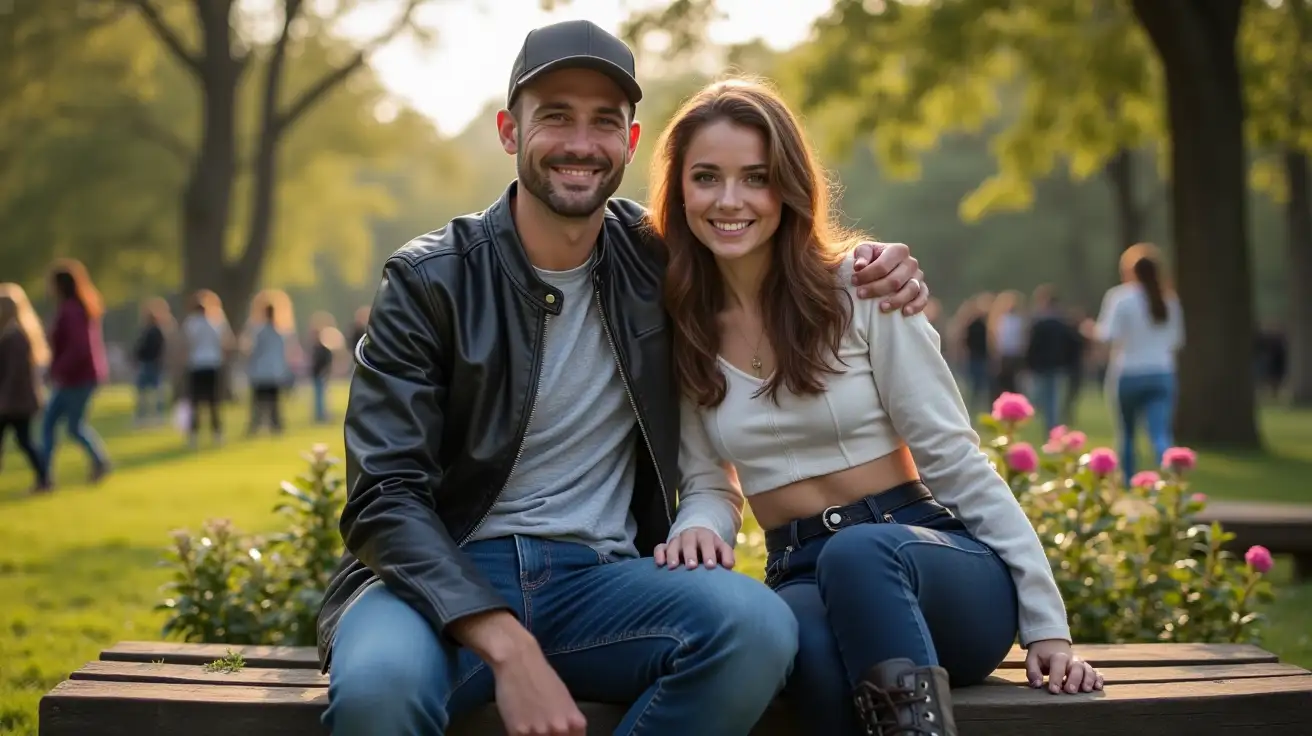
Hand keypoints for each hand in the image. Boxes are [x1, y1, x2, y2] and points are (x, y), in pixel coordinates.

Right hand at [448, 611, 586, 734]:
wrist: (519, 662)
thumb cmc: (543, 677)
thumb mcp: (565, 701)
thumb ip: (568, 723)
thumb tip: (567, 735)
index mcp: (575, 723)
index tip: (558, 734)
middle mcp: (560, 730)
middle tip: (541, 725)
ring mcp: (539, 733)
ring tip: (530, 722)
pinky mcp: (518, 732)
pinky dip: (520, 734)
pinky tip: (519, 721)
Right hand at [654, 527, 734, 569]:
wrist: (697, 538)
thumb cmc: (711, 549)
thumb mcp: (721, 549)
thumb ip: (727, 556)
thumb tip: (729, 566)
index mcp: (705, 536)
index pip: (707, 542)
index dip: (709, 553)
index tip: (711, 566)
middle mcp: (690, 536)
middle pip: (689, 542)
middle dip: (690, 554)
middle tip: (691, 567)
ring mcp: (677, 541)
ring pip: (673, 544)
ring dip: (672, 555)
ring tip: (673, 567)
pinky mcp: (666, 546)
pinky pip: (660, 548)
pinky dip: (659, 554)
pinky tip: (660, 564)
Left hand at [850, 242, 927, 315]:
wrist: (881, 267)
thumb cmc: (871, 258)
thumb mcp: (864, 251)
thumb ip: (862, 254)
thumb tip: (859, 266)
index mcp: (898, 250)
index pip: (883, 265)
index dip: (867, 275)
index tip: (853, 281)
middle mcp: (911, 262)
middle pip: (895, 280)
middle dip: (876, 289)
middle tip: (861, 295)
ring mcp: (918, 277)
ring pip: (911, 290)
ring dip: (896, 300)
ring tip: (881, 308)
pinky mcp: (922, 289)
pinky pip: (923, 298)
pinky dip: (916, 305)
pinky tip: (905, 312)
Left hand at [1025, 639, 1103, 693]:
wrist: (1052, 644)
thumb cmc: (1041, 656)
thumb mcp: (1032, 660)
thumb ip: (1033, 671)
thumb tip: (1036, 685)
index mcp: (1057, 656)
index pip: (1058, 665)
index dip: (1056, 677)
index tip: (1054, 690)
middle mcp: (1072, 659)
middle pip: (1076, 667)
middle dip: (1074, 679)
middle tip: (1070, 691)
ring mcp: (1081, 664)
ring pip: (1088, 669)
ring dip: (1088, 679)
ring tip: (1086, 690)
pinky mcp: (1087, 669)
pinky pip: (1096, 673)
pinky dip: (1099, 679)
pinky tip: (1098, 687)